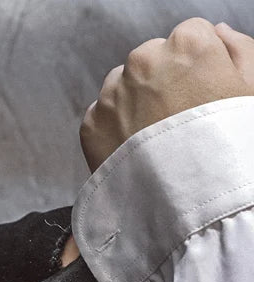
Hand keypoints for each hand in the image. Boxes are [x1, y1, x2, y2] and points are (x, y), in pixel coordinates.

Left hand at [80, 19, 253, 171]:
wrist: (187, 202)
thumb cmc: (226, 147)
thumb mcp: (251, 89)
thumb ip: (238, 49)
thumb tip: (218, 31)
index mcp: (187, 44)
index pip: (189, 37)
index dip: (197, 65)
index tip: (199, 92)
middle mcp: (143, 61)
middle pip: (149, 59)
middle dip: (160, 81)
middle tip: (174, 120)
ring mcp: (112, 94)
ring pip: (120, 85)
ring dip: (132, 102)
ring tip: (152, 138)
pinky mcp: (91, 124)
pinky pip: (100, 116)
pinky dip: (111, 128)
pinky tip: (133, 150)